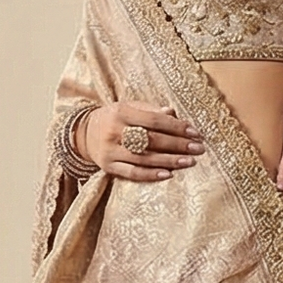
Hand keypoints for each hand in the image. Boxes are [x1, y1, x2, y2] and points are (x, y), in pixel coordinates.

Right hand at [74, 101, 203, 181]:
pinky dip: (151, 175)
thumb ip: (151, 110)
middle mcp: (114, 131)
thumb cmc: (115, 118)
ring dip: (169, 161)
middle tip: (198, 149)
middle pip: (151, 140)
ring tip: (189, 162)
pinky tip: (168, 174)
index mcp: (121, 112)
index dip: (176, 127)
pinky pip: (132, 173)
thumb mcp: (130, 107)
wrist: (84, 132)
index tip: (195, 133)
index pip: (153, 120)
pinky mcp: (108, 166)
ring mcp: (110, 150)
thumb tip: (173, 113)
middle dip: (177, 145)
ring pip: (144, 158)